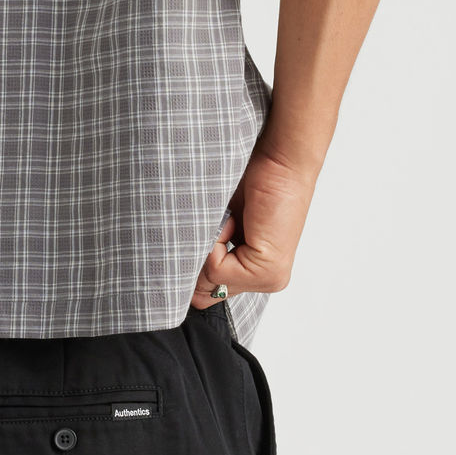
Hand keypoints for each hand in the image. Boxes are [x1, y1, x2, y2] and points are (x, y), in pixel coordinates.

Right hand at [190, 146, 318, 306]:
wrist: (280, 159)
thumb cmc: (254, 179)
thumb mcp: (221, 223)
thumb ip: (204, 254)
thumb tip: (175, 277)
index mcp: (256, 273)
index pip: (205, 295)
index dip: (191, 269)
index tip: (193, 240)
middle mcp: (265, 281)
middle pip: (202, 294)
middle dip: (196, 260)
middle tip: (216, 228)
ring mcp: (269, 279)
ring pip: (207, 280)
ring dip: (208, 246)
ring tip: (230, 220)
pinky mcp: (268, 271)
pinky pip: (216, 268)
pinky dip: (216, 239)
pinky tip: (236, 220)